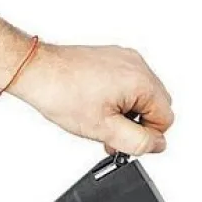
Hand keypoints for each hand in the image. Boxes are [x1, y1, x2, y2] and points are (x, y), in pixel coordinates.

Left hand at [11, 42, 173, 155]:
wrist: (37, 71)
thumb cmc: (63, 93)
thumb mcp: (105, 130)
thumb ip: (138, 142)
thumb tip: (157, 144)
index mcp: (141, 81)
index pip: (165, 119)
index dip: (146, 137)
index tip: (124, 141)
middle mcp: (137, 65)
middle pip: (157, 106)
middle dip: (138, 124)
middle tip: (112, 133)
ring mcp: (125, 58)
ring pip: (142, 95)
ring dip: (127, 112)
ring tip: (102, 119)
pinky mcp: (112, 58)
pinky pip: (128, 83)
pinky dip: (118, 98)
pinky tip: (97, 105)